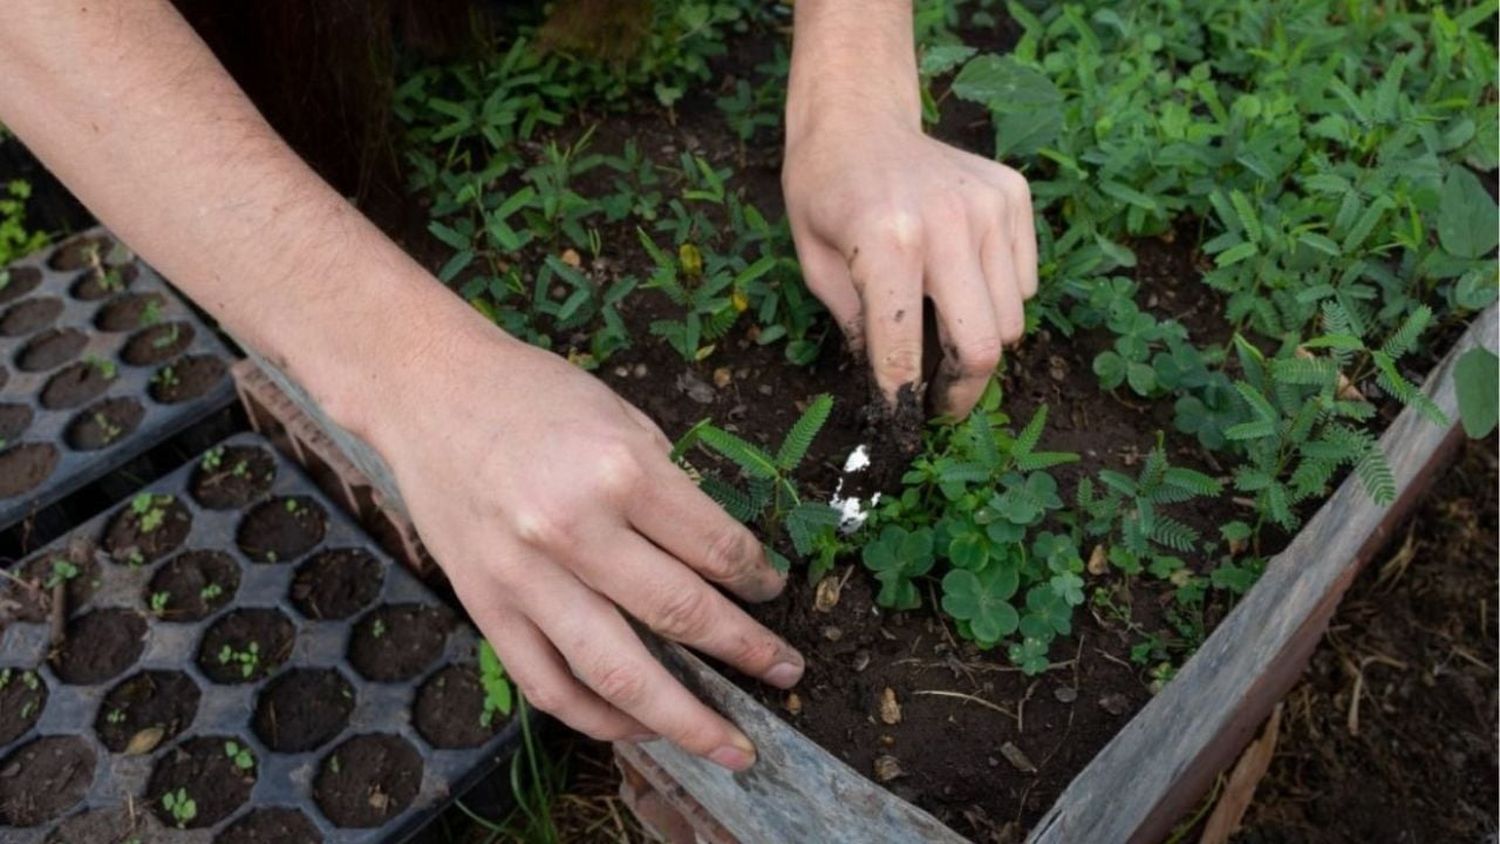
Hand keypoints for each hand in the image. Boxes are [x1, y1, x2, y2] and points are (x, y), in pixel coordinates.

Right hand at [369, 322, 803, 770]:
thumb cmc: (533, 394)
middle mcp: (573, 529)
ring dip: (684, 721)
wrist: (429, 391)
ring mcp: (524, 578)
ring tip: (729, 745)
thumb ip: (669, 490)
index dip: (758, 580)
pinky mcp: (485, 607)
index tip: (773, 591)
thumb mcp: (623, 417)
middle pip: (682, 617)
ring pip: (618, 676)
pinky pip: (549, 686)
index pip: (715, 549)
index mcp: (620, 471)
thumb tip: (721, 561)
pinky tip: (640, 729)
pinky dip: (599, 719)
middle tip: (787, 674)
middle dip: (748, 654)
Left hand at [783, 113, 1037, 416]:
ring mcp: (989, 207)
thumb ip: (857, 330)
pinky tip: (958, 278)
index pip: (906, 351)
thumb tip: (890, 392)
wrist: (858, 118)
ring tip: (942, 329)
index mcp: (888, 243)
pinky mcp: (1013, 195)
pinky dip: (997, 298)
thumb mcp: (815, 267)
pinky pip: (1024, 281)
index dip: (904, 400)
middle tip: (940, 403)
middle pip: (986, 345)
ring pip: (1013, 319)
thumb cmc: (825, 194)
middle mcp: (948, 223)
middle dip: (963, 390)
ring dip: (980, 341)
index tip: (905, 426)